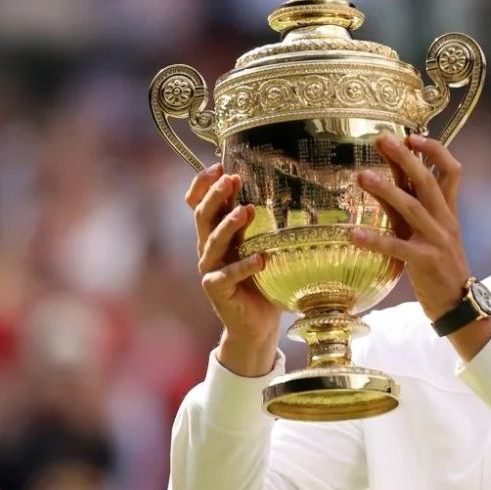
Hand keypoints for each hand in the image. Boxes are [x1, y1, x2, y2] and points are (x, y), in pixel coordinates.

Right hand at [187, 164, 280, 376]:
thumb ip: (265, 227)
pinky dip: (244, 267)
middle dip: (215, 196)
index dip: (202, 185)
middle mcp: (209, 250)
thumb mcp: (264, 248)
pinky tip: (261, 259)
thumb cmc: (264, 282)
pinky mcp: (217, 292)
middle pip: (202, 217)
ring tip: (248, 210)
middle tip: (231, 179)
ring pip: (211, 242)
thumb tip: (291, 193)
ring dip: (229, 225)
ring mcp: (210, 271)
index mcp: (217, 235)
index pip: (198, 204)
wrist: (256, 325)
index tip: (218, 164)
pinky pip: (227, 276)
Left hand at [352, 134, 490, 359]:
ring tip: (361, 176)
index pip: (451, 171)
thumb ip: (410, 207)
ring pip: (412, 208)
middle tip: (383, 139)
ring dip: (386, 190)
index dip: (434, 151)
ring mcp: (437, 240)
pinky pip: (397, 247)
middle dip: (406, 158)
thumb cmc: (438, 266)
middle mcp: (445, 220)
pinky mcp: (425, 262)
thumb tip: (389, 178)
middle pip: (429, 181)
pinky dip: (374, 240)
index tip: (411, 136)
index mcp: (448, 211)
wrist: (459, 303)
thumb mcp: (427, 232)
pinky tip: (353, 234)